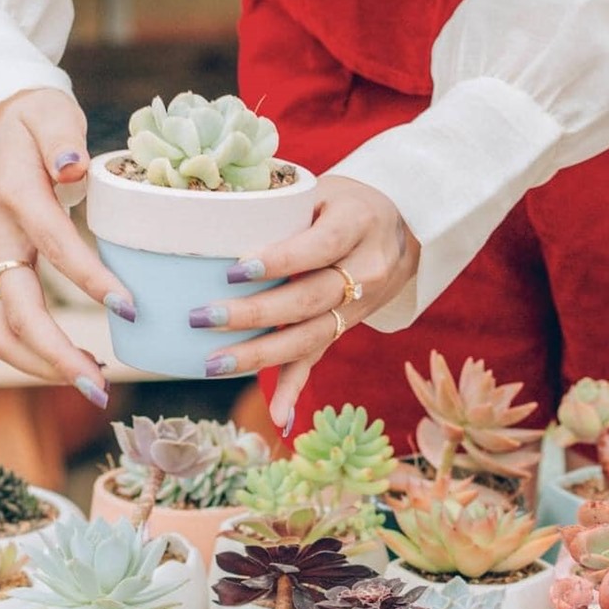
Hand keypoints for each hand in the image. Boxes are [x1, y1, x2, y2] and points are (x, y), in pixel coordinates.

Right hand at [0, 88, 131, 406]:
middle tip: (101, 387)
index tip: (129, 308)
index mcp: (16, 198)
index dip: (90, 280)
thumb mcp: (48, 112)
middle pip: (17, 312)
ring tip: (94, 383)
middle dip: (56, 356)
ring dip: (43, 366)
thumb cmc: (30, 120)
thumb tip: (73, 164)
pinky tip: (81, 361)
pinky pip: (8, 328)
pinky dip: (39, 355)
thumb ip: (60, 137)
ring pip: (1, 331)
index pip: (55, 245)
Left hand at [189, 176, 419, 431]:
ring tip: (213, 363)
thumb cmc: (345, 203)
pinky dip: (295, 388)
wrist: (404, 230)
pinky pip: (319, 359)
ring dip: (261, 355)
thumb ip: (279, 205)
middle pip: (309, 299)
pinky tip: (279, 417)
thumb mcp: (322, 190)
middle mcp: (366, 271)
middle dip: (255, 314)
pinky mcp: (346, 327)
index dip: (278, 260)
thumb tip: (208, 208)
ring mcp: (359, 306)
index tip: (234, 269)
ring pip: (310, 336)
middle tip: (203, 316)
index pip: (317, 247)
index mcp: (358, 225)